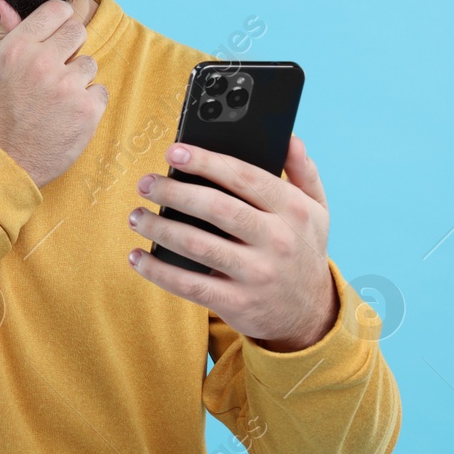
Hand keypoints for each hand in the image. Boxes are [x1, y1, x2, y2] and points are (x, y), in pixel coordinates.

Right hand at [0, 0, 107, 190]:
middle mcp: (43, 62)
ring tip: (56, 100)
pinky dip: (87, 104)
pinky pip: (100, 91)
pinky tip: (67, 116)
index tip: (55, 37)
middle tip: (56, 71)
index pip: (57, 10)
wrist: (4, 163)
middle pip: (78, 31)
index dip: (59, 22)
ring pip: (89, 64)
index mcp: (18, 47)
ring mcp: (67, 86)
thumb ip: (5, 33)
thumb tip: (3, 0)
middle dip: (70, 48)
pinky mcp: (87, 110)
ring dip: (78, 79)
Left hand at [125, 134, 337, 351]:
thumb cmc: (303, 250)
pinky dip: (158, 271)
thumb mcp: (316, 210)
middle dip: (174, 193)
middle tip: (146, 184)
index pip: (244, 177)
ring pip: (197, 245)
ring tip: (136, 216)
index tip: (173, 152)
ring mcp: (257, 274)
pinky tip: (137, 257)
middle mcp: (277, 241)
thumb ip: (302, 172)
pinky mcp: (237, 303)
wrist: (311, 315)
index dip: (205, 162)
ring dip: (159, 228)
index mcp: (293, 211)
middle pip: (216, 208)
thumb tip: (289, 138)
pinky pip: (189, 285)